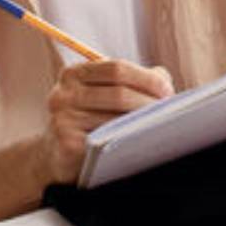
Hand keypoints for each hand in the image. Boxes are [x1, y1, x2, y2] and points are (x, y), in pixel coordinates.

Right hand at [41, 58, 173, 185]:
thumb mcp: (105, 94)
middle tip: (169, 113)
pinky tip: (140, 144)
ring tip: (161, 128)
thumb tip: (163, 78)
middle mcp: (63, 94)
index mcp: (73, 74)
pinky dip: (126, 142)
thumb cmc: (91, 121)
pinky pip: (104, 142)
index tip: (168, 91)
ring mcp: (61, 119)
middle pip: (119, 94)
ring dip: (143, 124)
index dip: (147, 79)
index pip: (117, 68)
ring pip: (114, 119)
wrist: (56, 156)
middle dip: (150, 104)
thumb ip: (133, 81)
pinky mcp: (65, 144)